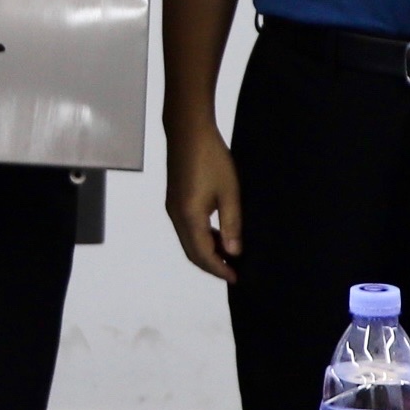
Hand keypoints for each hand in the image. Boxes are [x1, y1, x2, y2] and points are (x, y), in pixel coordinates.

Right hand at [167, 124, 242, 281]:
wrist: (188, 130)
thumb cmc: (212, 158)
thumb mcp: (229, 192)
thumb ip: (231, 224)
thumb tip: (234, 253)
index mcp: (189, 217)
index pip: (203, 255)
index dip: (219, 269)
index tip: (237, 278)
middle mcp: (176, 216)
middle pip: (192, 252)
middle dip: (212, 265)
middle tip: (234, 272)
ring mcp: (173, 208)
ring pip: (188, 241)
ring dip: (207, 252)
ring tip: (230, 255)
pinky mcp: (174, 200)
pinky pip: (186, 229)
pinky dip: (201, 238)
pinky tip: (218, 234)